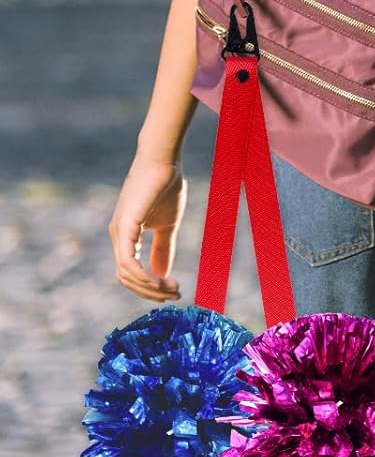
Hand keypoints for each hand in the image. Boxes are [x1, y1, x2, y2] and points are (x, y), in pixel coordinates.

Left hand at [109, 150, 186, 303]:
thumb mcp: (168, 225)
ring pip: (126, 274)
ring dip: (150, 287)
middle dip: (150, 291)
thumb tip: (163, 273)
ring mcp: (119, 233)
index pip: (131, 272)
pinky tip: (161, 280)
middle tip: (175, 294)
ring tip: (173, 288)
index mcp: (126, 237)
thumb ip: (163, 248)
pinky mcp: (125, 228)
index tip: (174, 290)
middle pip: (127, 278)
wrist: (164, 162)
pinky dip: (143, 276)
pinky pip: (128, 262)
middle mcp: (118, 237)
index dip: (150, 285)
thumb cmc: (165, 187)